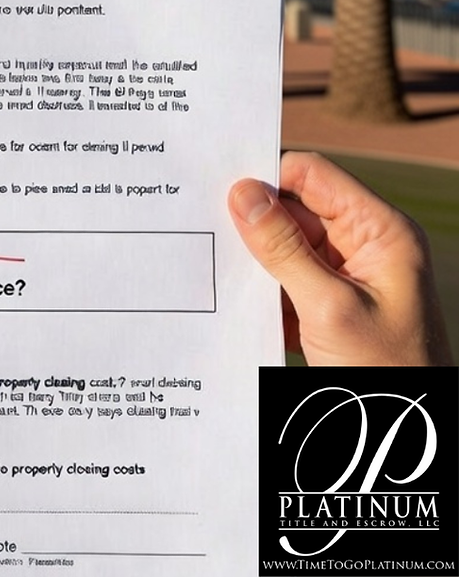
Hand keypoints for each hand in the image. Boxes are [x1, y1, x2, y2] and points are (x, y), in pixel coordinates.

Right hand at [228, 150, 452, 366]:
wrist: (409, 440)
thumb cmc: (386, 371)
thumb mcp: (329, 307)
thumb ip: (284, 248)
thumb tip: (243, 193)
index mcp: (380, 231)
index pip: (313, 176)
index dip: (269, 178)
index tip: (222, 192)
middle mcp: (364, 245)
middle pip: (294, 209)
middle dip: (255, 222)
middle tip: (207, 229)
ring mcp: (347, 276)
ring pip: (285, 246)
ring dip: (256, 260)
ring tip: (218, 268)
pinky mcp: (329, 306)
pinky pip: (286, 279)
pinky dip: (263, 289)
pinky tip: (237, 302)